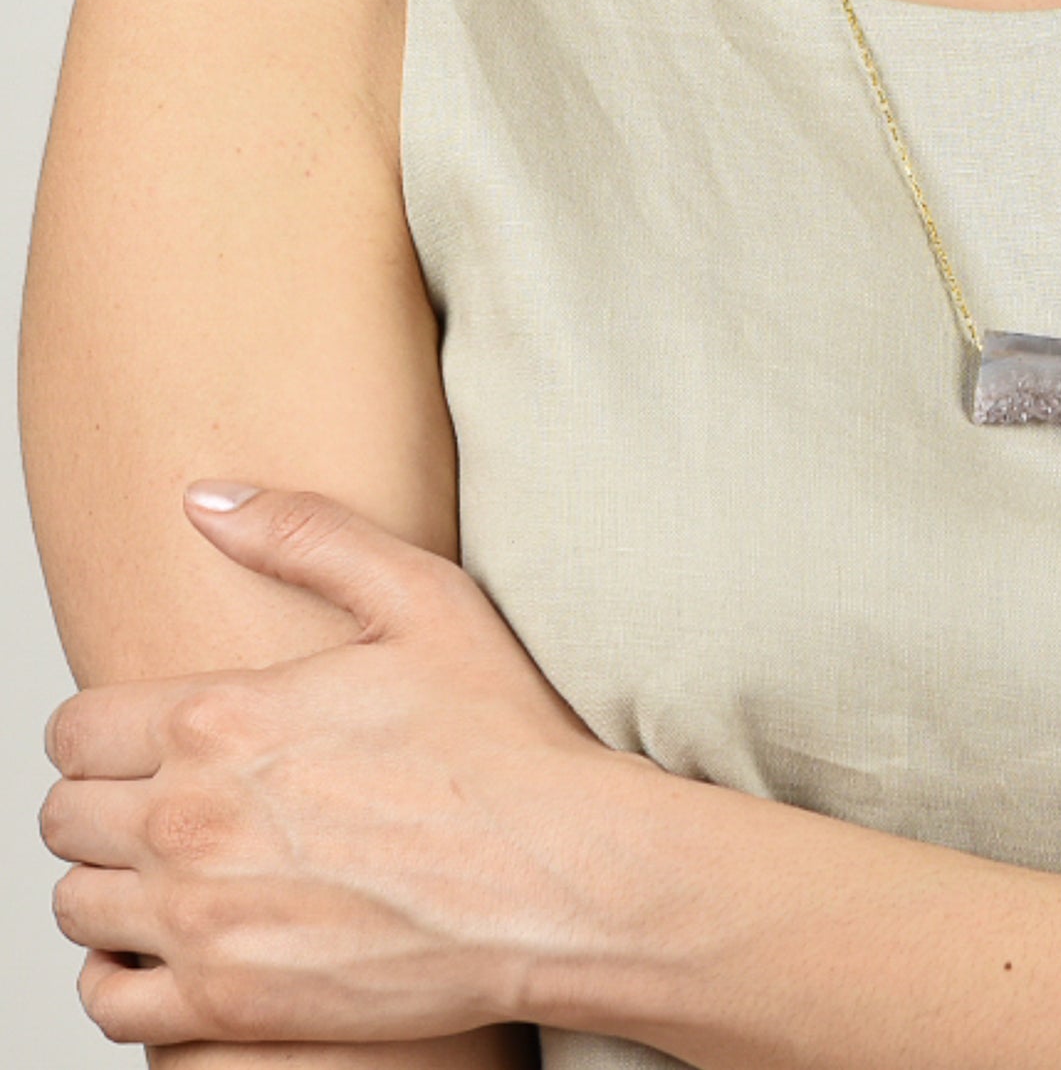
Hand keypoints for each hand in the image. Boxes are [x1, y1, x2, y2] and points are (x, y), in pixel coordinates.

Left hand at [38, 482, 661, 1048]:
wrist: (556, 876)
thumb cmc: (502, 741)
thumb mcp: (424, 599)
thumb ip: (308, 534)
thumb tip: (206, 498)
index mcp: (219, 719)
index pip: (74, 727)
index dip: (106, 727)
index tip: (153, 736)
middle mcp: (189, 820)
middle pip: (63, 816)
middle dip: (107, 800)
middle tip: (177, 798)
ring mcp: (200, 919)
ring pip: (76, 905)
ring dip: (114, 883)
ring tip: (184, 868)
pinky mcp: (224, 1003)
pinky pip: (107, 1004)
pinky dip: (123, 975)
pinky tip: (180, 943)